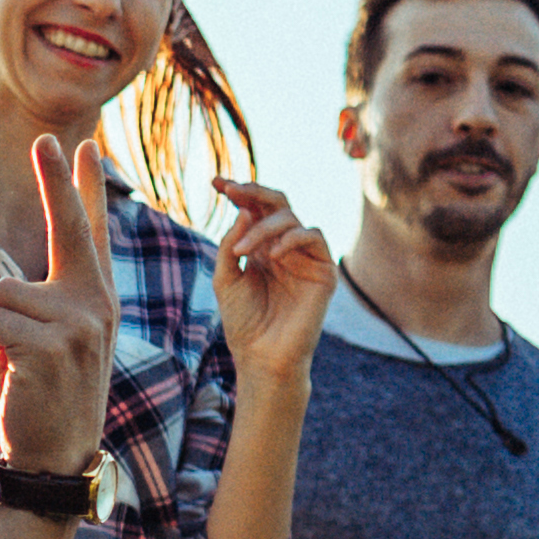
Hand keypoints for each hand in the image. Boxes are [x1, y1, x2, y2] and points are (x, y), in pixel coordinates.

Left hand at [0, 133, 114, 478]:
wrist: (51, 462)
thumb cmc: (34, 406)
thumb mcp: (15, 353)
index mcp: (92, 302)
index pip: (90, 236)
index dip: (84, 192)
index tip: (83, 149)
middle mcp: (95, 305)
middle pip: (68, 229)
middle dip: (56, 181)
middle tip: (47, 139)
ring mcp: (80, 323)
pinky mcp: (56, 344)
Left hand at [204, 175, 331, 387]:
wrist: (261, 356)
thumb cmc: (242, 322)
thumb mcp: (224, 278)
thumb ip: (230, 244)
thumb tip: (243, 211)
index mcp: (261, 247)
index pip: (254, 210)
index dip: (238, 193)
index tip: (215, 182)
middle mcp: (284, 248)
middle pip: (276, 204)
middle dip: (253, 192)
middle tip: (232, 190)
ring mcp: (305, 257)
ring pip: (291, 218)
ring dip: (263, 227)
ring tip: (243, 252)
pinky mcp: (323, 271)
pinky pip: (313, 236)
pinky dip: (292, 238)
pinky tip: (272, 255)